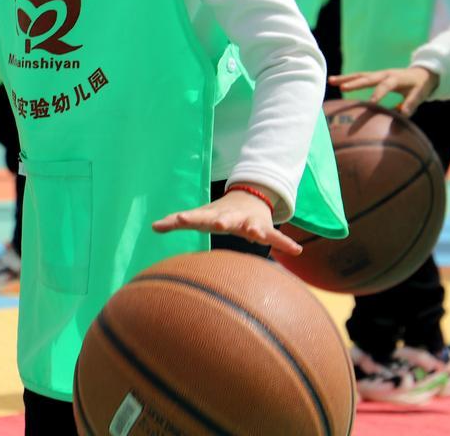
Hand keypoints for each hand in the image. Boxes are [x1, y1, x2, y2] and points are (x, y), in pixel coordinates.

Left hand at [151, 188, 300, 254]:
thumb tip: (153, 226)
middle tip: (220, 223)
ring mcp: (249, 222)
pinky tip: (296, 250)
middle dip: (223, 220)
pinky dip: (285, 243)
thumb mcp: (199, 216)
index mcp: (213, 216)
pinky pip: (276, 237)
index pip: (198, 217)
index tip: (180, 219)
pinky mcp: (264, 229)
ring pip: (253, 226)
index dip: (188, 218)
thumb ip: (176, 222)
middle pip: (226, 219)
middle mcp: (231, 217)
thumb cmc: (217, 214)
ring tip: (257, 235)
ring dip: (255, 230)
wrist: (248, 199)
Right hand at [330, 66, 439, 113]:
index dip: (378, 94)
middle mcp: (385, 74)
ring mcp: (379, 74)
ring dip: (346, 78)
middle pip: (368, 77)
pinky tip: (336, 82)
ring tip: (331, 81)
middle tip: (342, 88)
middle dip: (355, 83)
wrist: (423, 72)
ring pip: (360, 75)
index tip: (370, 104)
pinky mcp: (375, 76)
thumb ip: (411, 104)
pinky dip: (348, 79)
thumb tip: (402, 115)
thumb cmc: (421, 86)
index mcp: (397, 78)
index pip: (385, 86)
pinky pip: (360, 77)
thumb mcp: (420, 94)